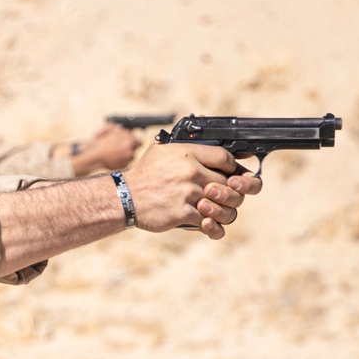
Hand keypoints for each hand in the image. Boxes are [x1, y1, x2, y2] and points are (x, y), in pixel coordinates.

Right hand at [71, 123, 141, 174]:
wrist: (94, 157)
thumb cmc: (100, 143)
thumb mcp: (107, 129)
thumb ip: (116, 127)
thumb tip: (120, 127)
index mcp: (130, 139)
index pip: (138, 138)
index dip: (132, 139)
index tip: (128, 139)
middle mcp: (131, 149)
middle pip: (136, 147)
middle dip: (130, 145)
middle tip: (122, 145)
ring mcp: (128, 159)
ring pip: (131, 154)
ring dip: (125, 153)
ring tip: (115, 151)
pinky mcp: (125, 166)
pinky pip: (126, 161)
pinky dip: (121, 160)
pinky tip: (113, 157)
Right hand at [122, 143, 262, 237]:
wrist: (125, 197)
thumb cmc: (145, 174)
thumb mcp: (163, 150)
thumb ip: (187, 146)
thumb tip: (207, 133)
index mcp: (188, 153)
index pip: (225, 158)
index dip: (234, 168)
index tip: (233, 175)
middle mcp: (190, 171)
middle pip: (230, 183)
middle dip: (231, 193)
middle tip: (225, 197)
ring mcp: (187, 193)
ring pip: (225, 204)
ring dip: (224, 211)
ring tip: (217, 211)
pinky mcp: (183, 212)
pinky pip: (209, 221)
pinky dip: (210, 225)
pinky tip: (206, 223)